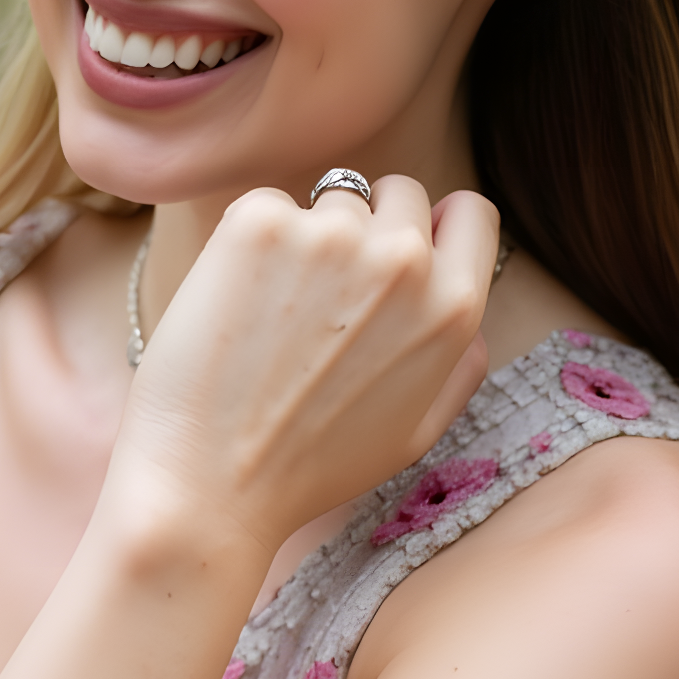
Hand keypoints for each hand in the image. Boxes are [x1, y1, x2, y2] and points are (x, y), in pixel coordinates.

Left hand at [107, 175, 498, 557]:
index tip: (398, 248)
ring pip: (327, 200)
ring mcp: (330, 234)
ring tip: (271, 312)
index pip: (471, 210)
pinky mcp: (259, 222)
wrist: (207, 483)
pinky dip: (248, 241)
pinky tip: (235, 303)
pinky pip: (266, 204)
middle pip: (396, 194)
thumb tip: (468, 318)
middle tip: (319, 293)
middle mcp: (402, 260)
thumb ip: (459, 367)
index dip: (434, 225)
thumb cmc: (307, 470)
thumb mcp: (416, 433)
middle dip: (365, 227)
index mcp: (452, 307)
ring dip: (305, 237)